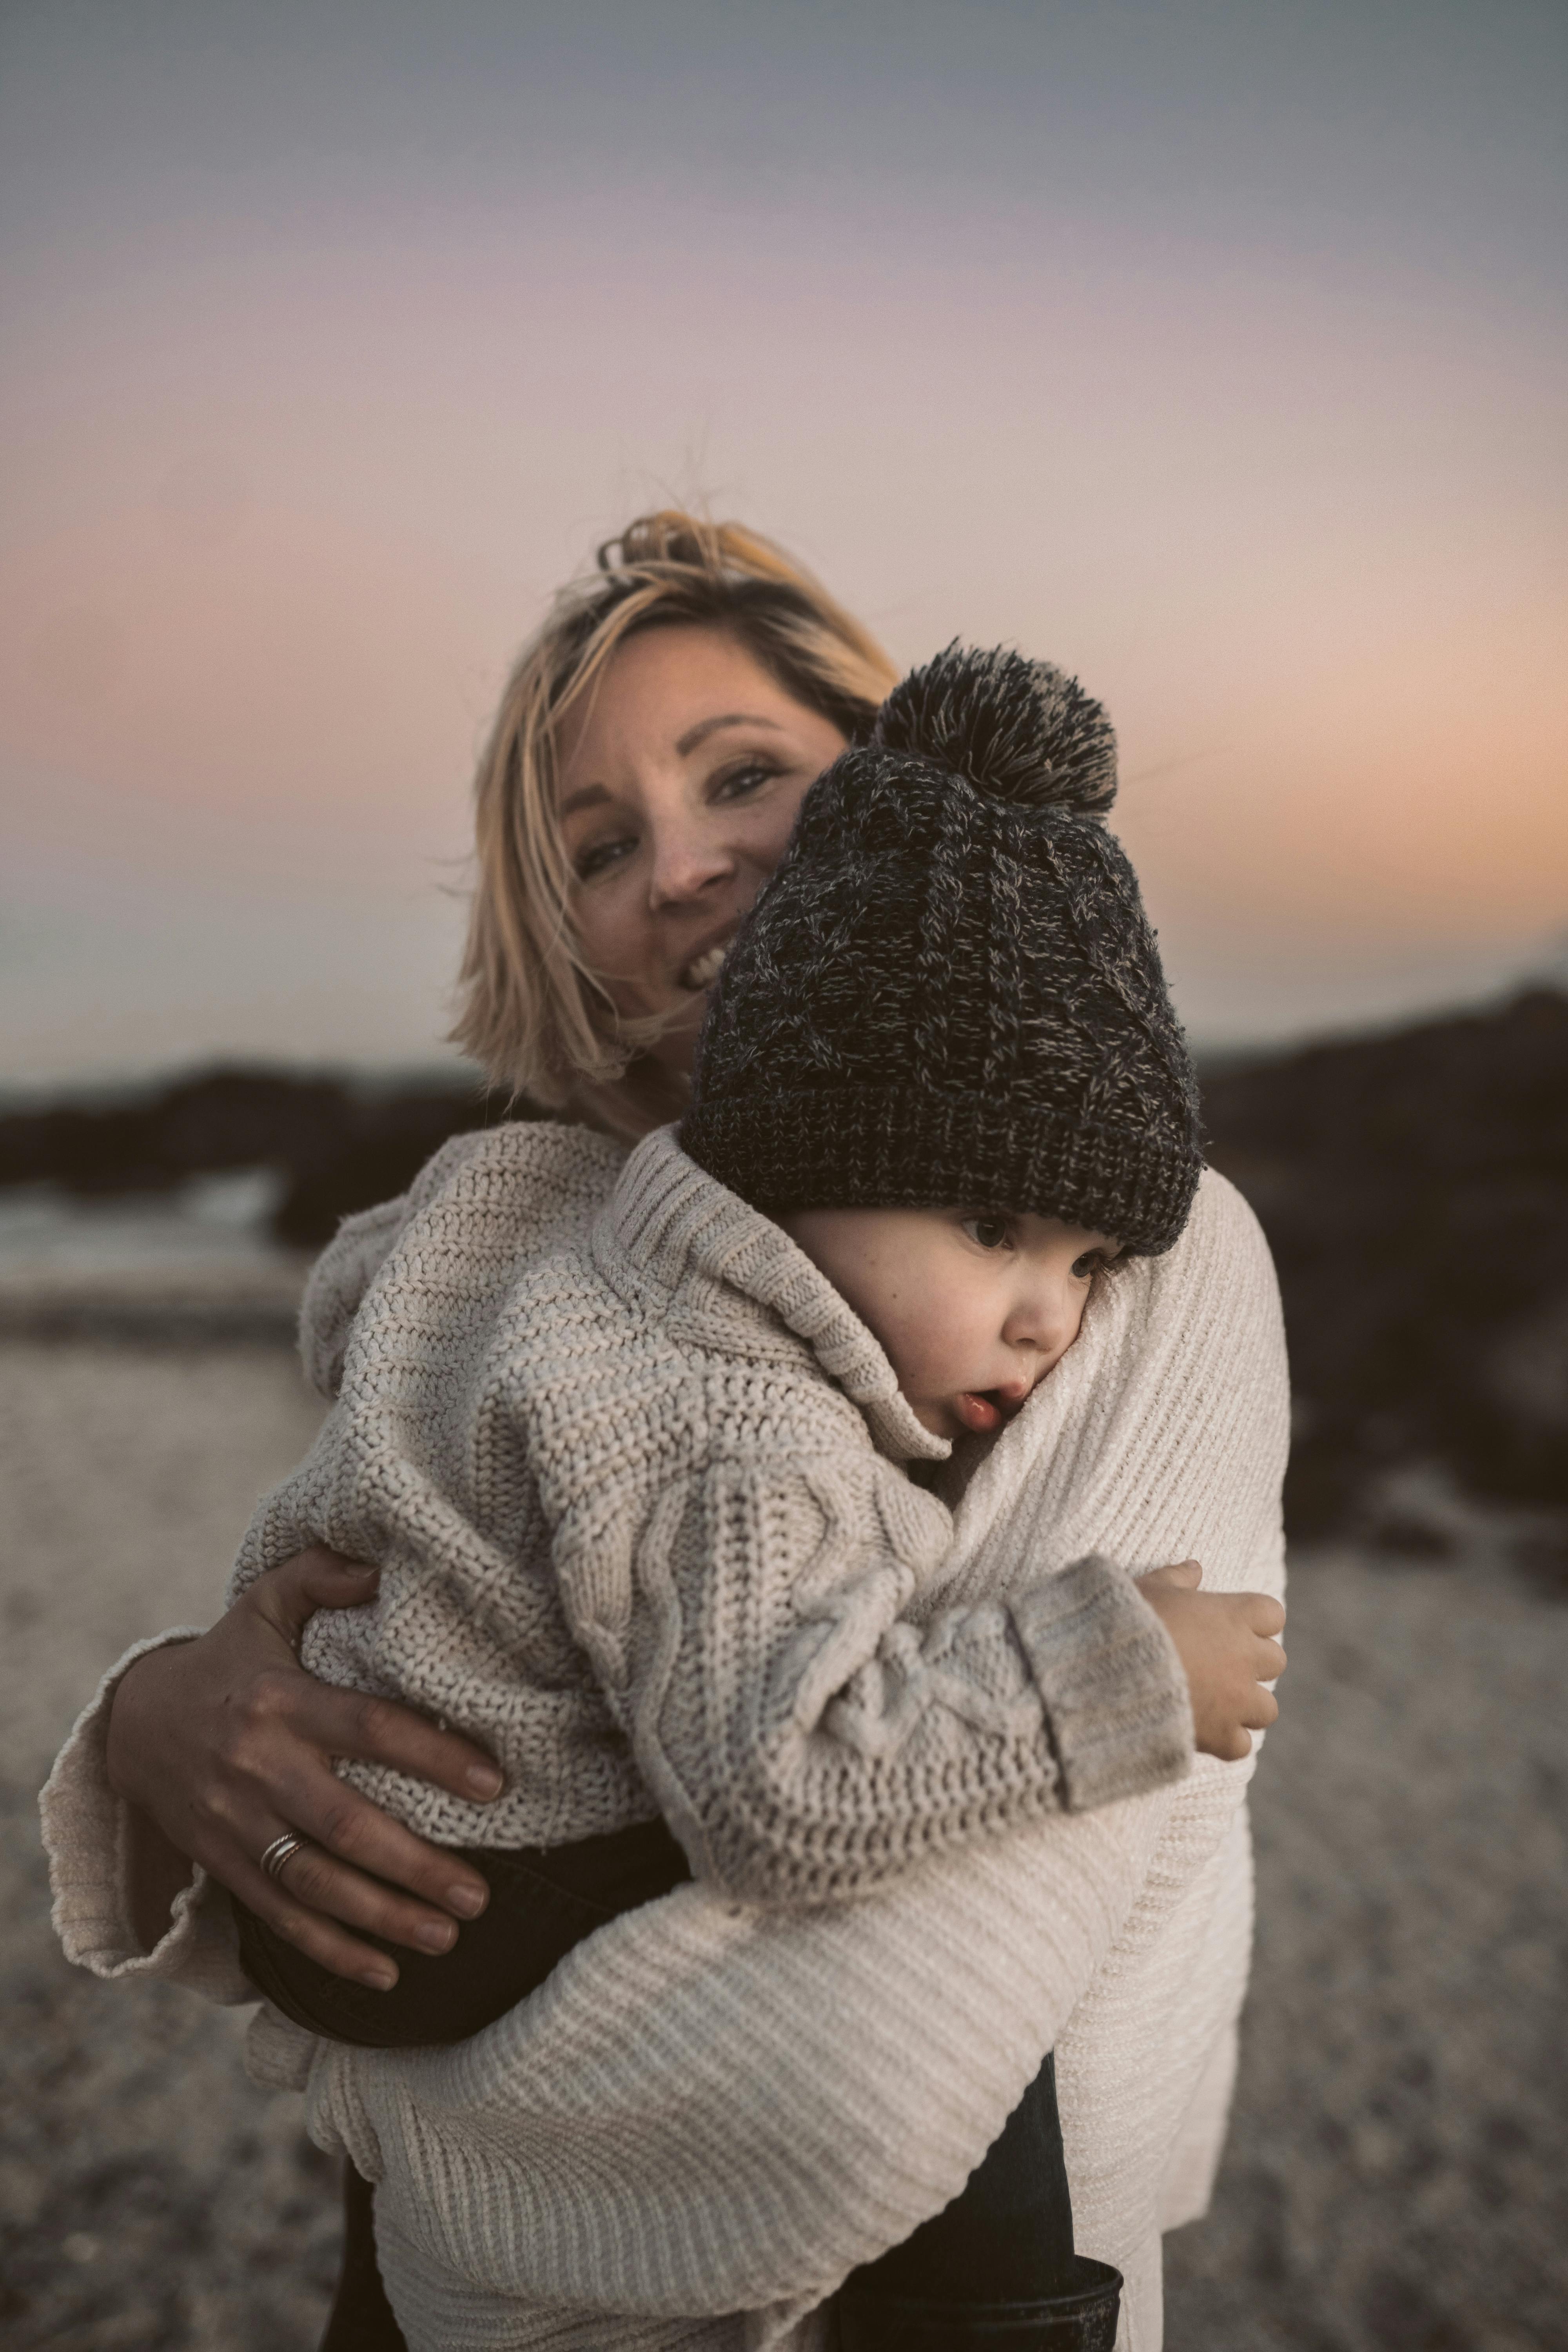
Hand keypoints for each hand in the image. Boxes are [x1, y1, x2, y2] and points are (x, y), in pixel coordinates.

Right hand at [105, 1547, 502, 1987]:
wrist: (133, 1722)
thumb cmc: (227, 1659)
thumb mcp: (263, 1603)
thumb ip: (319, 1576)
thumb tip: (379, 1566)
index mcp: (280, 1701)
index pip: (369, 1730)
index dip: (433, 1756)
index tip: (494, 1784)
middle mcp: (257, 1767)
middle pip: (346, 1825)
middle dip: (416, 1865)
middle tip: (480, 1893)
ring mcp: (236, 1823)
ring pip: (315, 1884)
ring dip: (384, 1918)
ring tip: (449, 1935)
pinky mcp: (222, 1864)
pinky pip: (280, 1918)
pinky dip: (331, 1953)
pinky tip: (385, 1974)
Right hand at [1135, 1560, 1285, 1763]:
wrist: (1108, 1671)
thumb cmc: (1129, 1621)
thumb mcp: (1150, 1588)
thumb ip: (1177, 1577)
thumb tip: (1195, 1568)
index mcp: (1234, 1615)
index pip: (1272, 1614)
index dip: (1254, 1621)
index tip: (1231, 1625)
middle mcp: (1245, 1657)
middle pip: (1275, 1661)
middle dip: (1252, 1664)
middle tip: (1219, 1665)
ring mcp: (1237, 1699)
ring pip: (1268, 1708)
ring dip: (1246, 1706)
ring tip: (1215, 1704)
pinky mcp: (1221, 1735)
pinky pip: (1242, 1745)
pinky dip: (1226, 1742)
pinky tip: (1203, 1733)